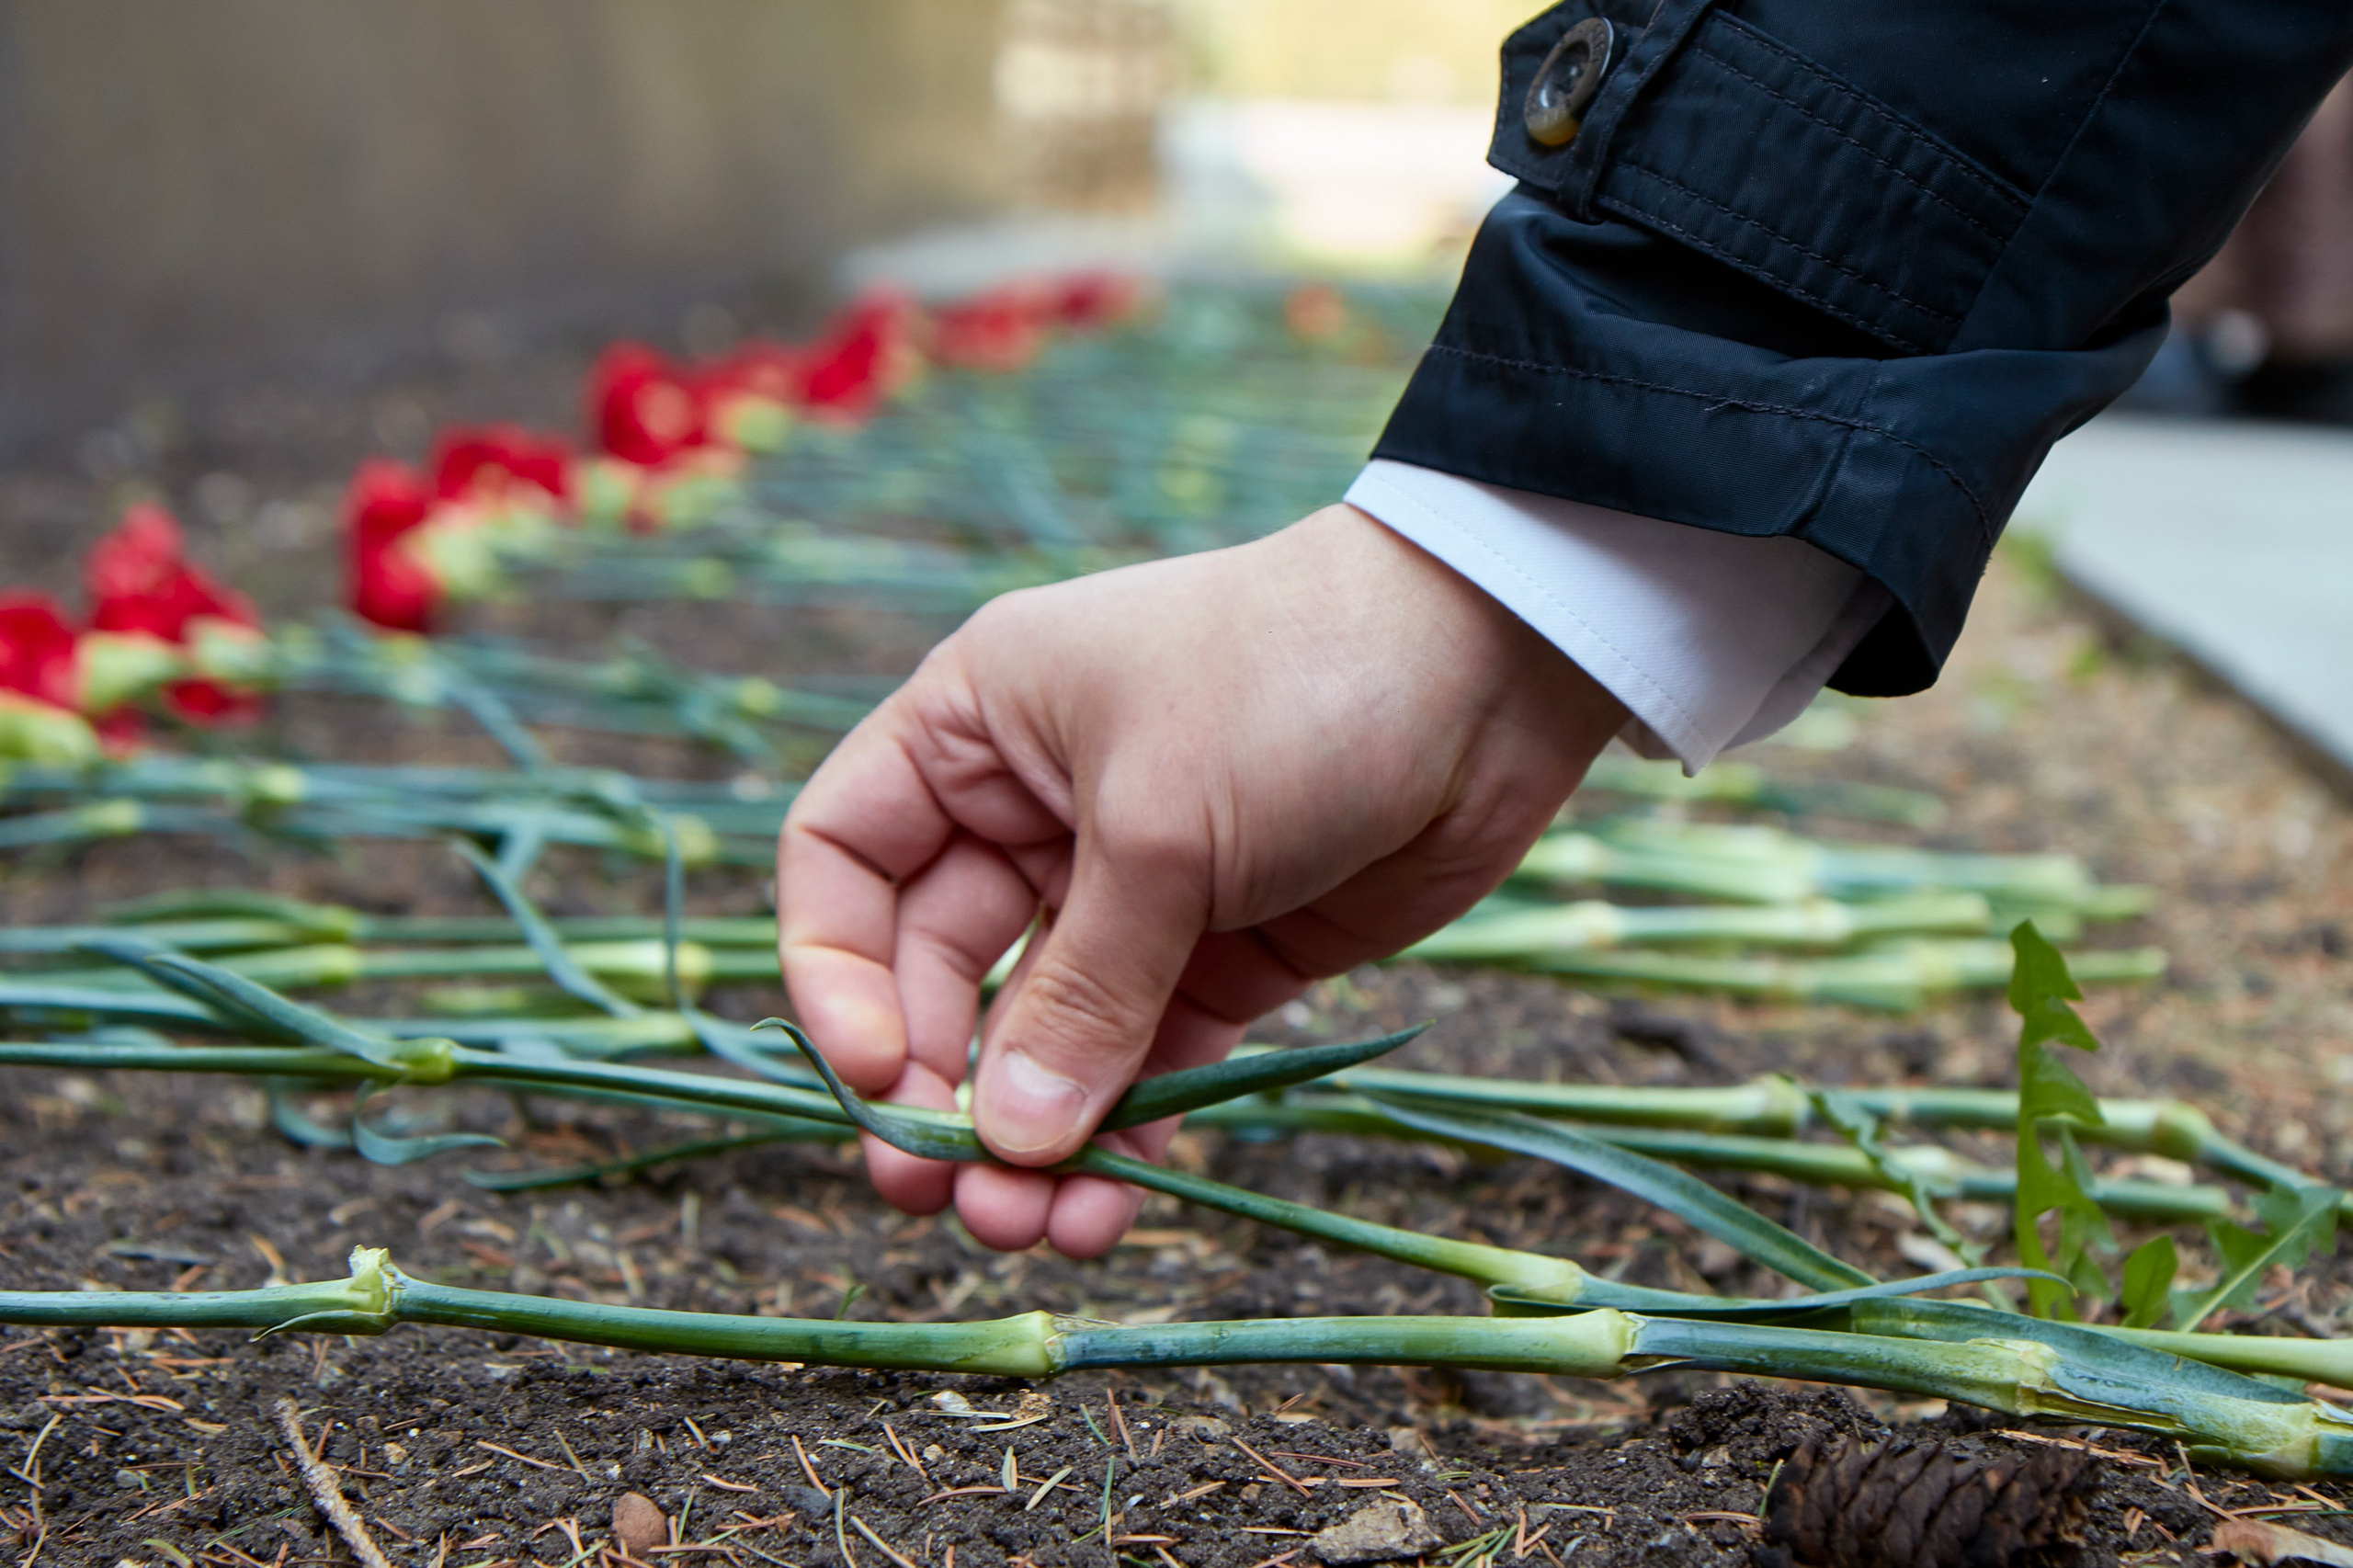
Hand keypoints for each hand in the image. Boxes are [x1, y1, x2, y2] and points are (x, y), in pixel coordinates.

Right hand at [777, 503, 1626, 1256]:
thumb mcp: (1161, 829)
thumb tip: (1010, 1142)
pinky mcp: (1220, 953)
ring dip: (1031, 1136)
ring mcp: (1128, 891)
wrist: (1494, 665)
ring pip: (1042, 1038)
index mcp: (973, 732)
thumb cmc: (1291, 687)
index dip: (835, 977)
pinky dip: (1127, 1130)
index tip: (876, 1078)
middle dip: (940, 1091)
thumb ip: (1079, 992)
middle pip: (936, 977)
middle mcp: (1029, 814)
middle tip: (947, 1196)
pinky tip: (1118, 1198)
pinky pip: (1145, 1058)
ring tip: (1035, 1228)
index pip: (842, 862)